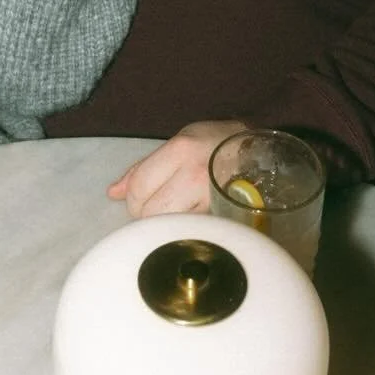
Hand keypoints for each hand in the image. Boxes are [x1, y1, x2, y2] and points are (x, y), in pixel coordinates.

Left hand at [107, 119, 249, 217]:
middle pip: (150, 212)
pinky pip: (192, 232)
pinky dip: (184, 231)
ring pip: (169, 228)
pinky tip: (191, 222)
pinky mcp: (224, 219)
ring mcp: (211, 199)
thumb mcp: (178, 142)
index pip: (139, 187)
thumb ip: (143, 168)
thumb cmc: (216, 143)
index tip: (140, 199)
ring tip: (175, 213)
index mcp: (180, 151)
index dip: (133, 199)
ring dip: (165, 225)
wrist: (261, 153)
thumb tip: (113, 193)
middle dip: (146, 215)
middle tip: (157, 207)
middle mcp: (194, 176)